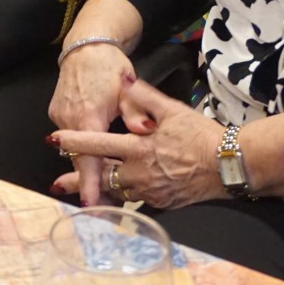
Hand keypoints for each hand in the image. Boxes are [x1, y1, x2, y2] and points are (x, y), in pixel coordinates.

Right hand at [48, 42, 140, 203]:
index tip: (91, 203)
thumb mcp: (127, 87)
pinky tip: (93, 157)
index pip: (88, 157)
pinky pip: (70, 136)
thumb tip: (143, 129)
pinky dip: (80, 148)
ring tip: (100, 186)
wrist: (86, 47)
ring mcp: (60, 115)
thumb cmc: (109, 67)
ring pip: (73, 149)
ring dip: (85, 165)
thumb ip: (135, 111)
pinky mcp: (57, 112)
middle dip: (89, 182)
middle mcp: (69, 118)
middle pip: (79, 158)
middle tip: (103, 203)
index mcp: (88, 115)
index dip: (90, 182)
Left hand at [51, 76, 224, 208]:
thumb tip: (126, 82)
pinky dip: (125, 196)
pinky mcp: (162, 202)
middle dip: (78, 181)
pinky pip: (137, 199)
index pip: (98, 145)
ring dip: (101, 191)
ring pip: (118, 191)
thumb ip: (145, 97)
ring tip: (84, 194)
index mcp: (138, 148)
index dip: (74, 143)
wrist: (229, 165)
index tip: (54, 142)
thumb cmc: (201, 135)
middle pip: (102, 176)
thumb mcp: (173, 110)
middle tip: (58, 184)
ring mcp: (151, 191)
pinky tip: (119, 194)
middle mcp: (140, 173)